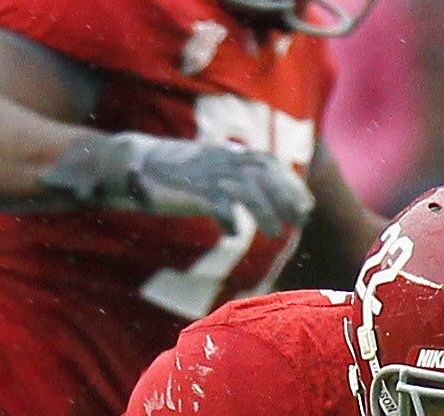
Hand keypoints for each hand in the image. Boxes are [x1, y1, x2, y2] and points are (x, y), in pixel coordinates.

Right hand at [107, 131, 312, 234]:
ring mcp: (206, 173)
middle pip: (264, 174)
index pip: (269, 163)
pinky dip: (227, 219)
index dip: (291, 184)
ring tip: (277, 233)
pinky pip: (215, 204)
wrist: (136, 166)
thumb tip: (269, 197)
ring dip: (265, 212)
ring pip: (245, 189)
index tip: (307, 206)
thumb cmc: (178, 174)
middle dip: (287, 197)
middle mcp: (221, 159)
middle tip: (301, 220)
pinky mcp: (189, 189)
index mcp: (229, 153)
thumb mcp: (214, 170)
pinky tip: (233, 234)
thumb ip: (239, 178)